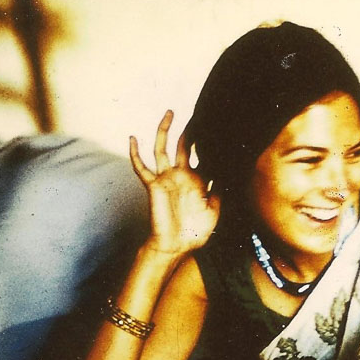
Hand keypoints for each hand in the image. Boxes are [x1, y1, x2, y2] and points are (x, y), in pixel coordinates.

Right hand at [130, 110, 219, 255]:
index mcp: (196, 181)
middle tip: (197, 113)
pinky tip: (132, 138)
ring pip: (162, 148)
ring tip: (170, 113)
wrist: (176, 246)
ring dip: (165, 130)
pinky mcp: (153, 185)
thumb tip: (228, 175)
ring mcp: (166, 178)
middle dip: (190, 131)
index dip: (210, 147)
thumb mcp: (214, 211)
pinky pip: (141, 167)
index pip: (203, 158)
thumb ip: (219, 192)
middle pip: (183, 146)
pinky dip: (135, 153)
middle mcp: (180, 176)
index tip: (221, 132)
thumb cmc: (195, 233)